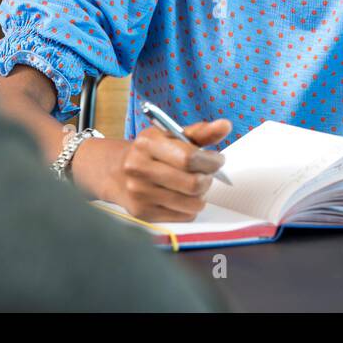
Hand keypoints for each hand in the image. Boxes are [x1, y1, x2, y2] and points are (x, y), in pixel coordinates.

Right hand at [95, 119, 231, 221]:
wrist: (117, 172)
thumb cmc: (152, 152)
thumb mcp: (172, 136)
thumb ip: (201, 132)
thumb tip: (225, 125)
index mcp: (147, 144)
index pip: (190, 158)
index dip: (211, 161)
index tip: (218, 160)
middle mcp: (139, 169)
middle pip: (193, 184)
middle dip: (208, 179)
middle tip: (207, 174)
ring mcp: (139, 193)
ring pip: (192, 203)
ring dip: (201, 195)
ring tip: (194, 185)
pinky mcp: (143, 213)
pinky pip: (184, 216)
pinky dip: (190, 207)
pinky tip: (182, 196)